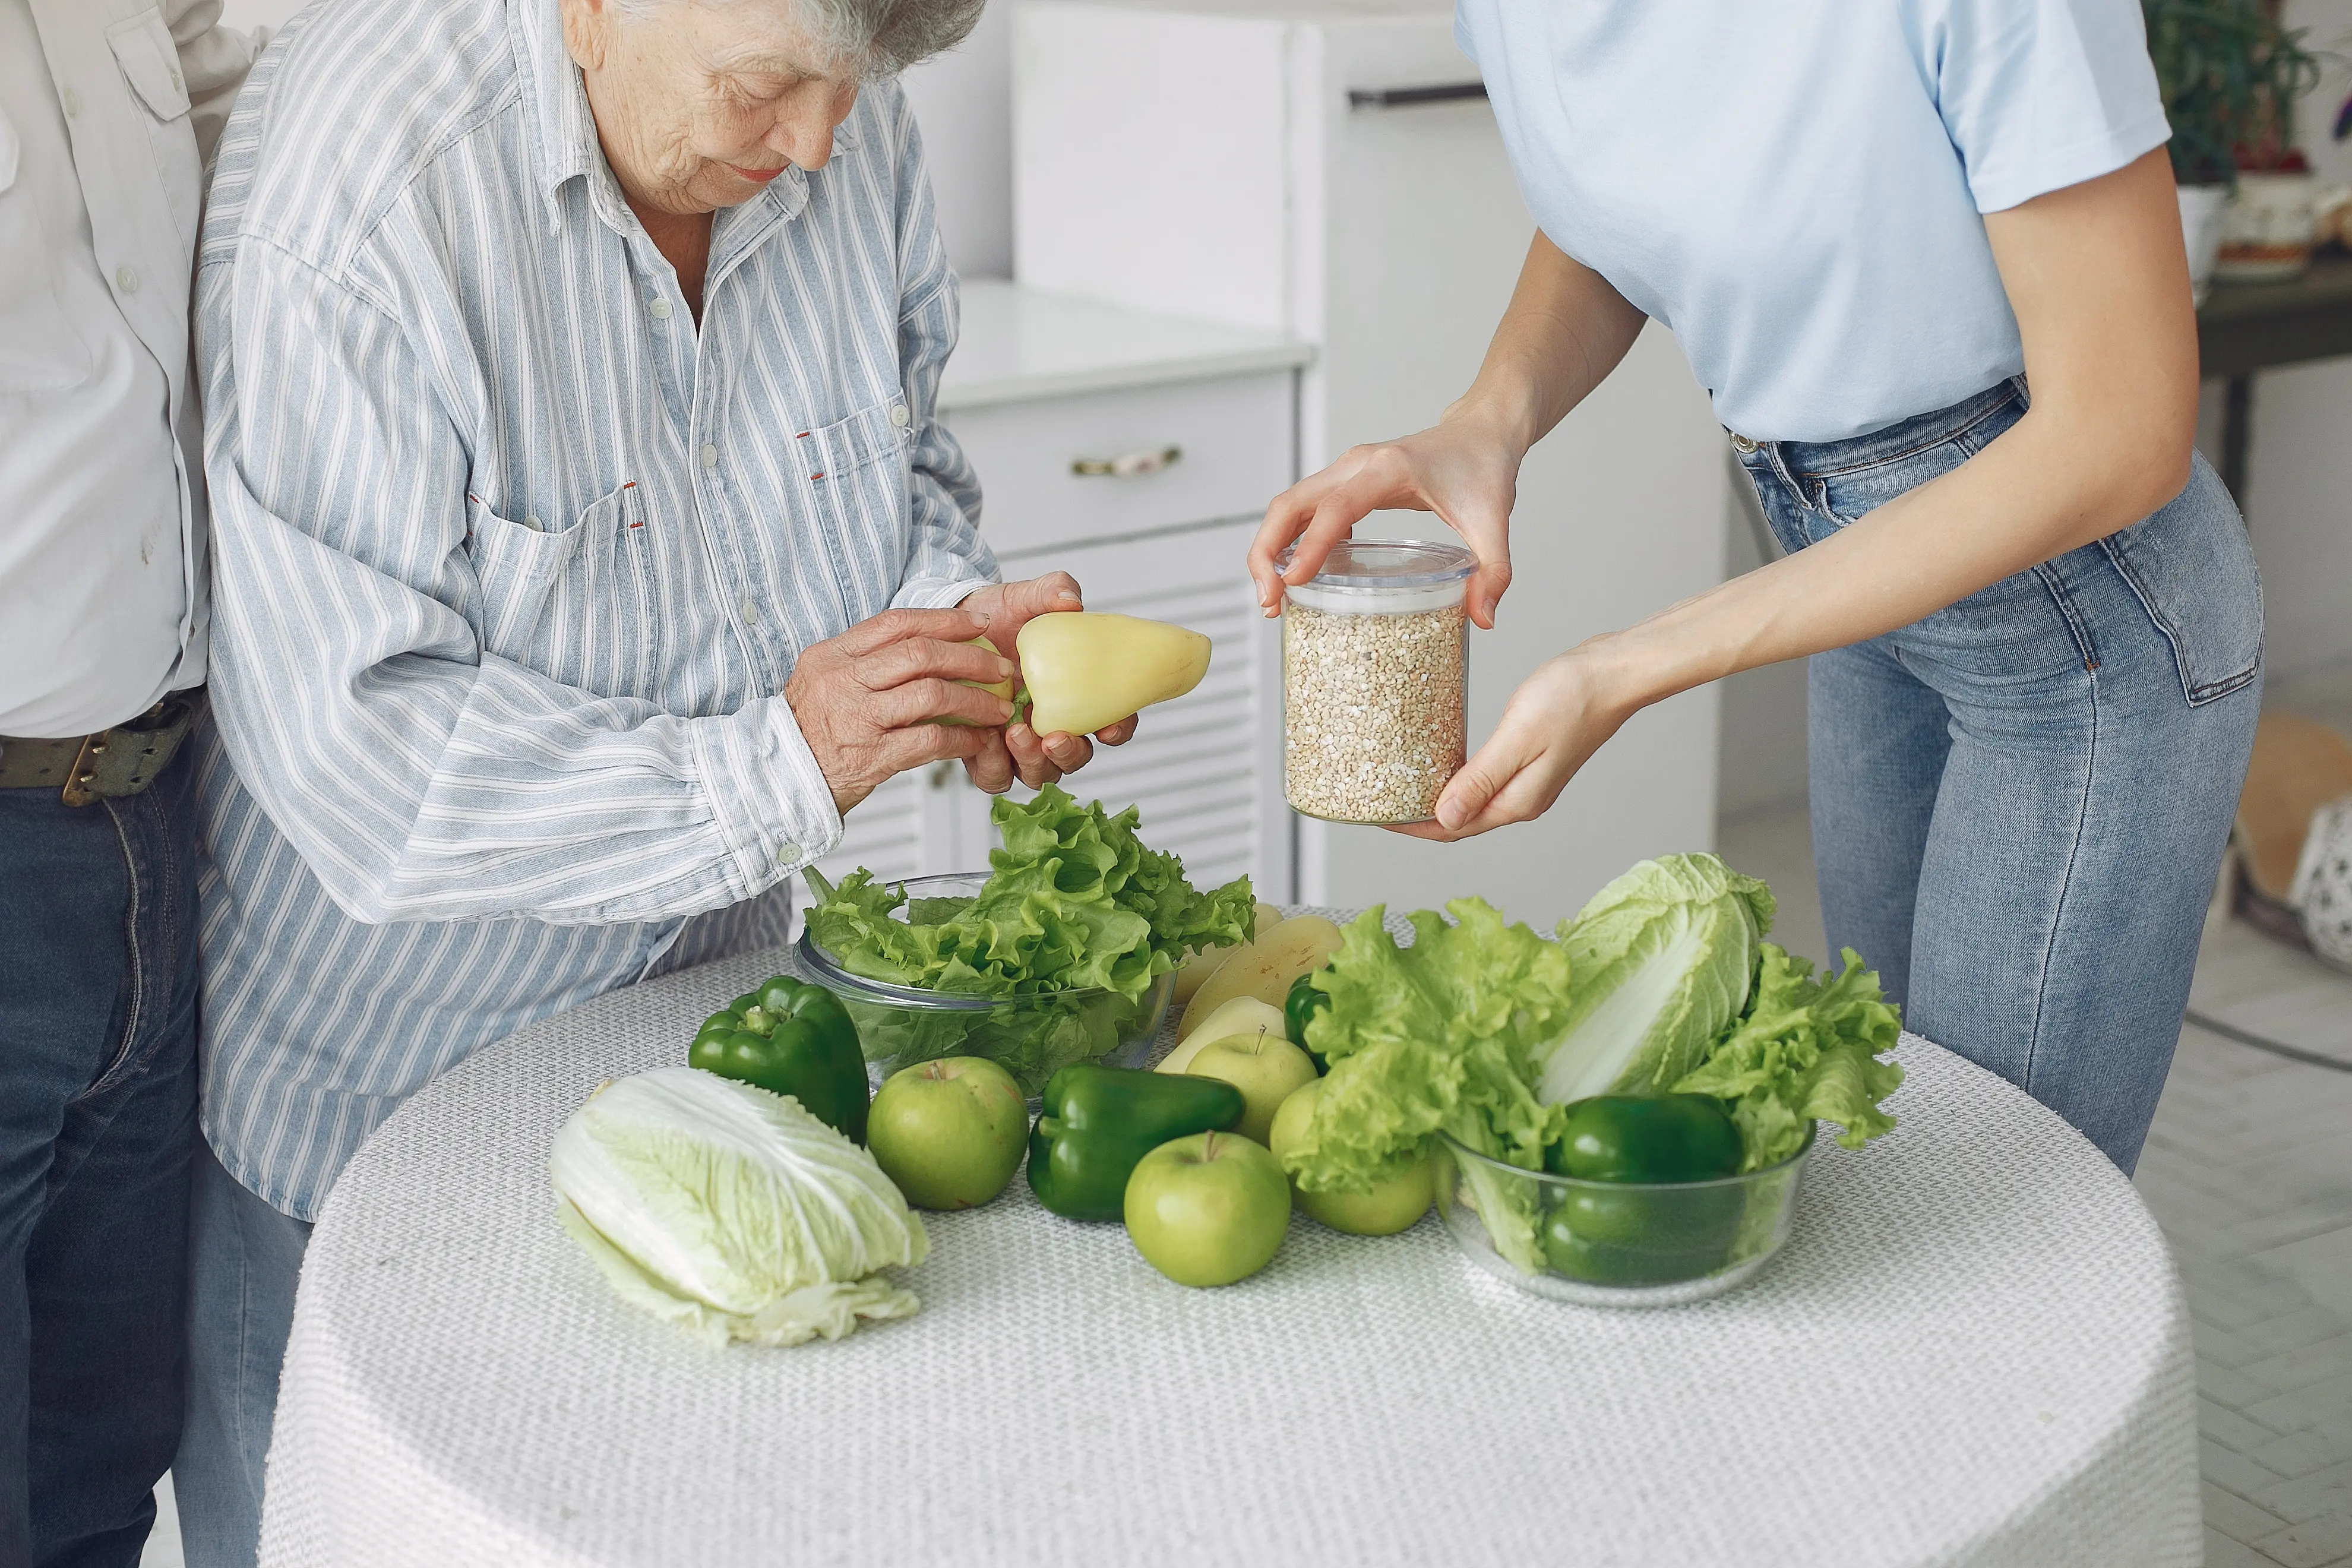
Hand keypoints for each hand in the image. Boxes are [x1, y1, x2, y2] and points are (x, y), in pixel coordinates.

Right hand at [783, 606, 1018, 814]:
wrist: (777, 781)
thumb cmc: (808, 731)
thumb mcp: (822, 680)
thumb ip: (864, 661)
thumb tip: (924, 644)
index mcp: (832, 655)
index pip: (896, 623)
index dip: (944, 619)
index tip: (979, 623)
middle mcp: (843, 680)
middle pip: (921, 653)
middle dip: (971, 658)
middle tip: (1001, 667)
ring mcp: (857, 718)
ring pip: (932, 694)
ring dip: (975, 699)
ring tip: (999, 706)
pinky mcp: (871, 757)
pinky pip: (930, 740)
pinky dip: (962, 739)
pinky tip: (978, 740)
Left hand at [955, 574, 1137, 793]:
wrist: (954, 628)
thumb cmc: (999, 616)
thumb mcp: (1024, 597)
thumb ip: (1051, 591)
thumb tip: (1070, 600)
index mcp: (1079, 695)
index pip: (1113, 722)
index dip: (1120, 729)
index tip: (1110, 725)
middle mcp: (1054, 725)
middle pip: (1077, 757)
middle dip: (1069, 754)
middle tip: (1052, 737)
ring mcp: (1021, 745)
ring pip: (1040, 774)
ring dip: (1033, 762)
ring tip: (1014, 733)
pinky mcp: (987, 754)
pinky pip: (996, 776)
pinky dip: (994, 766)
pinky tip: (985, 740)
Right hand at [1247, 408, 1524, 629]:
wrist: (1482, 432)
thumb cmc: (1484, 468)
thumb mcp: (1494, 522)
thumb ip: (1495, 572)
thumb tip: (1483, 618)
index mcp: (1389, 469)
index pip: (1336, 507)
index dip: (1310, 546)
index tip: (1292, 583)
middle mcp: (1357, 465)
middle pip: (1289, 504)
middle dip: (1267, 553)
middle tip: (1270, 601)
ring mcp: (1346, 471)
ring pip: (1288, 507)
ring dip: (1271, 549)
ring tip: (1274, 598)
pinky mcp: (1346, 482)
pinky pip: (1305, 511)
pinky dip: (1290, 542)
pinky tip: (1299, 578)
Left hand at [1391, 643, 1635, 840]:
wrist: (1615, 673)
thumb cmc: (1572, 697)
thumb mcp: (1518, 737)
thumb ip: (1481, 779)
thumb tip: (1446, 817)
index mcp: (1517, 801)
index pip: (1453, 828)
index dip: (1411, 826)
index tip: (1375, 815)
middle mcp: (1522, 799)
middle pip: (1459, 821)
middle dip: (1417, 816)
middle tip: (1377, 798)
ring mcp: (1529, 782)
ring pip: (1470, 801)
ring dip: (1435, 796)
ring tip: (1398, 781)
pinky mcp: (1531, 760)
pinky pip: (1483, 779)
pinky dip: (1456, 777)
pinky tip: (1439, 760)